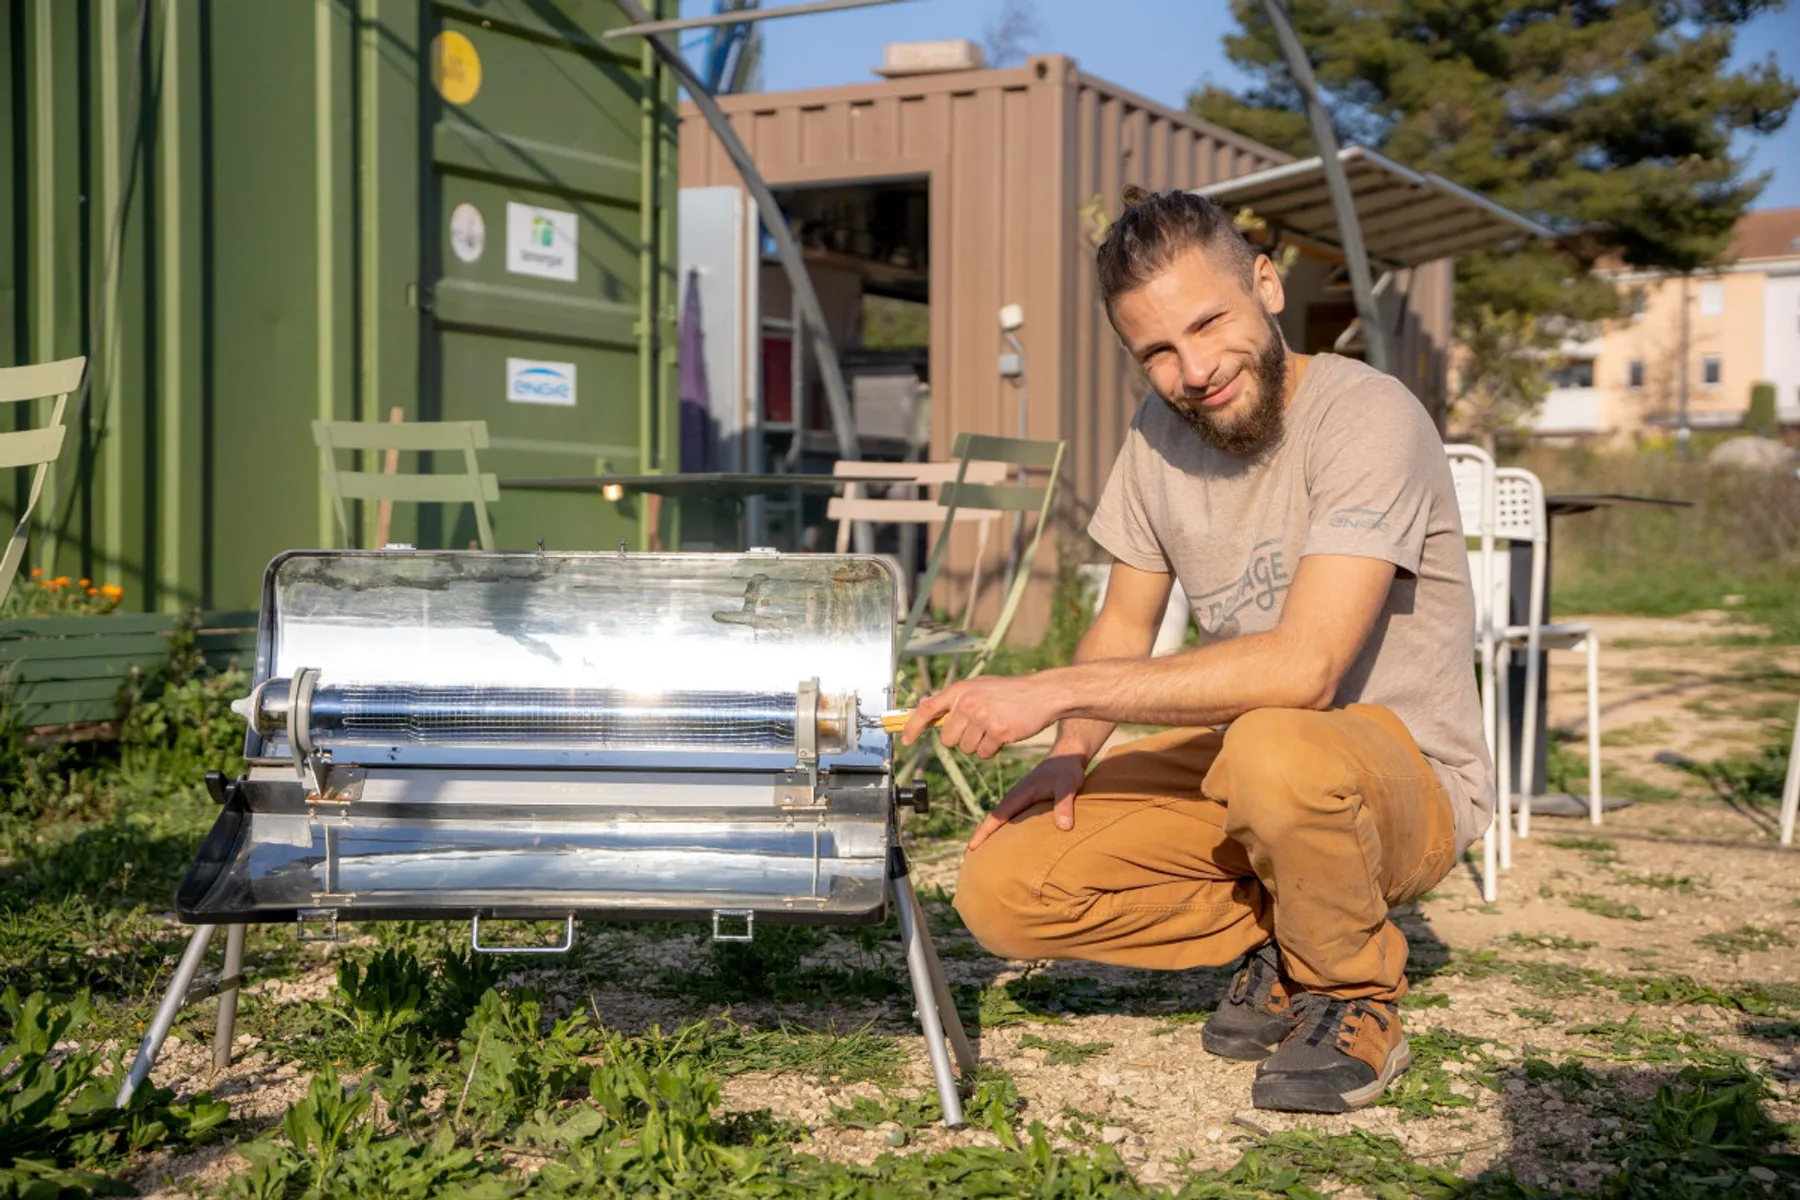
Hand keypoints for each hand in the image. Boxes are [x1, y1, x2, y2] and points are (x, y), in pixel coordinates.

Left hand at [900, 674, 1063, 759]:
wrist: (1042, 693)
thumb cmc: (1010, 692)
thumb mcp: (979, 687)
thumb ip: (955, 698)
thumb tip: (926, 706)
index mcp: (961, 690)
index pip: (927, 709)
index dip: (913, 726)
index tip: (905, 740)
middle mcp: (968, 702)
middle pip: (948, 740)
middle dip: (961, 740)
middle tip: (978, 729)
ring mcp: (983, 717)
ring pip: (966, 749)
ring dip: (979, 745)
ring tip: (994, 728)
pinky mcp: (998, 731)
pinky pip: (984, 753)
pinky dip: (992, 750)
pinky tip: (1004, 735)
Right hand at [967, 751, 1087, 849]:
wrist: (1067, 756)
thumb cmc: (1067, 771)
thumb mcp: (1068, 786)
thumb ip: (1064, 805)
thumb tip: (1064, 827)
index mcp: (1019, 795)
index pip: (996, 817)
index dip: (983, 832)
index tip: (971, 847)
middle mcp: (1015, 798)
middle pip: (992, 820)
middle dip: (979, 837)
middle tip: (965, 858)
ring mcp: (1019, 801)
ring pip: (998, 820)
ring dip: (987, 835)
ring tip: (978, 854)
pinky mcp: (1026, 803)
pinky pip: (1008, 819)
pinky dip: (1000, 830)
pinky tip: (1001, 842)